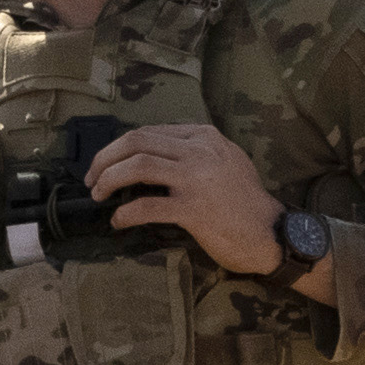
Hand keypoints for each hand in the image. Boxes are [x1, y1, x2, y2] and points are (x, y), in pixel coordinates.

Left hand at [87, 117, 292, 281]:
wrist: (272, 233)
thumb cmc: (246, 202)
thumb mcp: (226, 161)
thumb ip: (194, 151)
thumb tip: (152, 155)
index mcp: (204, 137)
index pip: (149, 132)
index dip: (118, 147)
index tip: (104, 164)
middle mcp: (200, 151)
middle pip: (137, 141)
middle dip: (105, 158)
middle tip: (91, 178)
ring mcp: (197, 179)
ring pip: (137, 166)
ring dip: (109, 179)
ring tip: (98, 195)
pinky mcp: (195, 210)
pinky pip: (147, 206)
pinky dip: (125, 213)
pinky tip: (118, 220)